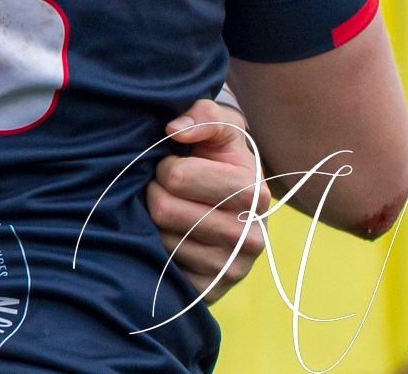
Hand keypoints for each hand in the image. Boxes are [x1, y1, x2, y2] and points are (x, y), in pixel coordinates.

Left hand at [147, 97, 270, 302]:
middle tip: (164, 188)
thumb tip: (174, 130)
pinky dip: (156, 250)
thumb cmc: (220, 158)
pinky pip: (162, 270)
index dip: (165, 166)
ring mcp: (232, 269)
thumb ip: (203, 115)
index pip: (177, 177)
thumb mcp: (220, 127)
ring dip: (152, 221)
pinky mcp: (212, 291)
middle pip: (164, 210)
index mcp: (254, 193)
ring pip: (159, 240)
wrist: (233, 203)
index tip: (174, 164)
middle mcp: (251, 237)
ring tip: (169, 209)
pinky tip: (170, 236)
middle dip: (154, 192)